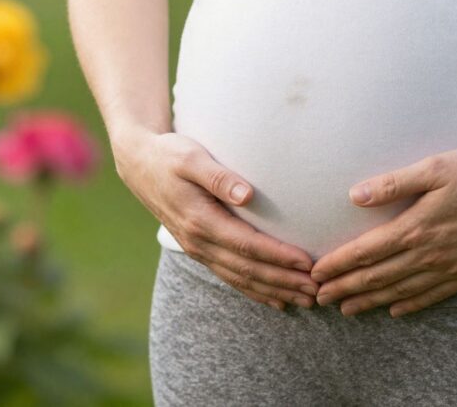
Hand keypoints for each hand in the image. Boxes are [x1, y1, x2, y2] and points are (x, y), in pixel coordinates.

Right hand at [113, 126, 319, 310]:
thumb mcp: (191, 158)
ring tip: (304, 300)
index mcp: (200, 220)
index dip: (278, 257)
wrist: (139, 164)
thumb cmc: (170, 155)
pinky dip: (254, 290)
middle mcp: (198, 242)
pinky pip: (229, 276)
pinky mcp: (199, 249)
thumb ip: (219, 177)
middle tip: (316, 290)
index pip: (247, 245)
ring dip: (273, 291)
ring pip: (240, 279)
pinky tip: (275, 300)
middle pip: (247, 269)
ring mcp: (197, 249)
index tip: (307, 263)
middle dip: (283, 281)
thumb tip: (247, 194)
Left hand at [308, 144, 456, 317]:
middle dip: (345, 288)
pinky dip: (410, 305)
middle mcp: (429, 254)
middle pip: (378, 277)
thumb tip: (355, 195)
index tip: (316, 273)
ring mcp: (450, 268)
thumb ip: (394, 183)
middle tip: (319, 299)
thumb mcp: (436, 167)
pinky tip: (396, 310)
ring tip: (347, 309)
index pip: (366, 252)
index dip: (338, 264)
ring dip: (370, 301)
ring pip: (401, 291)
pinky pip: (432, 296)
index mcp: (416, 226)